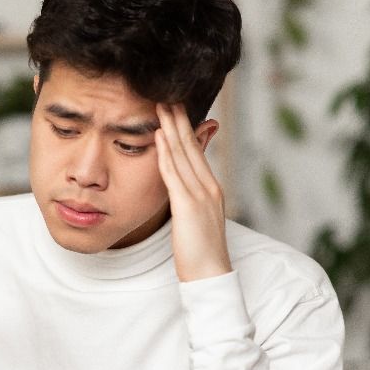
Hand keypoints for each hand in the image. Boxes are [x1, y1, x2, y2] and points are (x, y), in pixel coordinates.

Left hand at [154, 103, 231, 281]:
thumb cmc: (198, 250)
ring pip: (184, 154)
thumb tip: (183, 186)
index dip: (185, 128)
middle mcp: (209, 186)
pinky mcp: (189, 206)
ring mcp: (201, 195)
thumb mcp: (196, 217)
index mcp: (211, 188)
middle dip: (178, 119)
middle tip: (166, 94)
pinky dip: (166, 153)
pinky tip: (158, 136)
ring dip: (171, 128)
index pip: (196, 151)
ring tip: (160, 104)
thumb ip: (189, 196)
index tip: (174, 107)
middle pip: (191, 146)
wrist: (211, 275)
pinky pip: (175, 174)